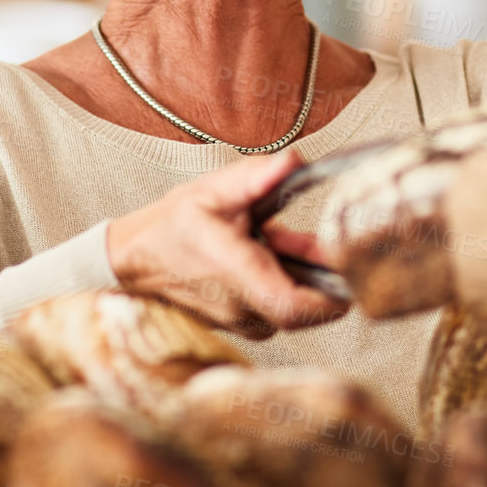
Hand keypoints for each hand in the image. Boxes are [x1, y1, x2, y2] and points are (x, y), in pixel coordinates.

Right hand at [106, 150, 349, 338]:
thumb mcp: (212, 190)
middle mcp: (242, 305)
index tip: (349, 265)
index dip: (333, 295)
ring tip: (277, 236)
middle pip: (309, 306)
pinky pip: (281, 306)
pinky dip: (287, 279)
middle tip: (309, 235)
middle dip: (322, 270)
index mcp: (234, 271)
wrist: (137, 261)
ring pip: (297, 305)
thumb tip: (294, 161)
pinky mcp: (246, 324)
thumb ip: (255, 177)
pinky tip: (269, 250)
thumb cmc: (173, 227)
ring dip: (302, 272)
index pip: (295, 307)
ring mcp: (244, 321)